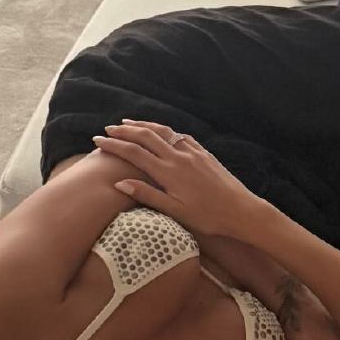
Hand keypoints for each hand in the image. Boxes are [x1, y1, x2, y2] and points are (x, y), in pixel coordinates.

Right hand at [93, 121, 258, 238]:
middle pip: (146, 136)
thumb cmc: (208, 217)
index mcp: (168, 172)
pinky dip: (166, 130)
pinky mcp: (204, 154)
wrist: (241, 210)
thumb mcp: (175, 211)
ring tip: (129, 122)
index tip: (98, 140)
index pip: (134, 153)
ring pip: (164, 132)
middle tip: (108, 128)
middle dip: (125, 130)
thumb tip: (119, 183)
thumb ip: (147, 195)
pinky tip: (162, 132)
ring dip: (144, 125)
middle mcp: (179, 157)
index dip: (114, 145)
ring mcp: (193, 153)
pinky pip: (181, 136)